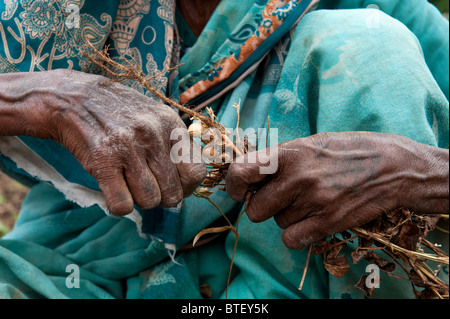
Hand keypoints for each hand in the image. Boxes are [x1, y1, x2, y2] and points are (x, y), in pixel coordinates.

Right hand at [15, 69, 205, 215]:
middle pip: (172, 194)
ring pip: (149, 201)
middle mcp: (152, 135)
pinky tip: (113, 189)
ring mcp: (127, 147)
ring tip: (128, 181)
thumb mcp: (156, 118)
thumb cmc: (120, 114)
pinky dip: (118, 205)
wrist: (73, 98)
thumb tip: (191, 182)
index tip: (173, 185)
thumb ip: (176, 145)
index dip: (186, 186)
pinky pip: (122, 205)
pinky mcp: (102, 161)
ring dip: (139, 200)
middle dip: (160, 197)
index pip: (196, 172)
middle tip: (146, 184)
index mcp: (171, 124)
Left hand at [226, 132, 448, 249]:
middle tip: (279, 197)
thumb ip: (280, 158)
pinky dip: (296, 234)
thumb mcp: (311, 142)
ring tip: (309, 200)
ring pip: (276, 223)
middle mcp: (297, 178)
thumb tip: (248, 174)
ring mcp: (313, 202)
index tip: (238, 189)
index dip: (232, 184)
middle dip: (262, 206)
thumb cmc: (349, 150)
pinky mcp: (328, 223)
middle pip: (254, 210)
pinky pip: (291, 239)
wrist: (395, 166)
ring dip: (286, 216)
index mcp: (289, 153)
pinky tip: (311, 219)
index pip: (242, 171)